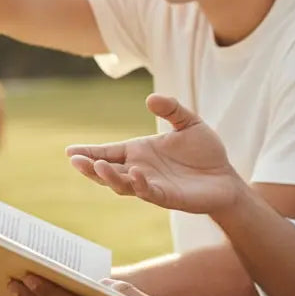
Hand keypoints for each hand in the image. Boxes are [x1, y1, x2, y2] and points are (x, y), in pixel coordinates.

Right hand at [66, 94, 245, 215]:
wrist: (225, 177)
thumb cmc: (204, 152)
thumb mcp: (189, 122)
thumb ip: (171, 109)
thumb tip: (150, 98)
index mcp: (139, 152)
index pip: (108, 152)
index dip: (89, 152)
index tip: (69, 151)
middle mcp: (140, 170)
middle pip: (107, 171)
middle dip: (90, 167)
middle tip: (75, 160)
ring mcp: (151, 185)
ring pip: (122, 185)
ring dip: (109, 177)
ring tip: (97, 167)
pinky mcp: (167, 197)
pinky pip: (148, 192)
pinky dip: (139, 184)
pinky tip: (135, 172)